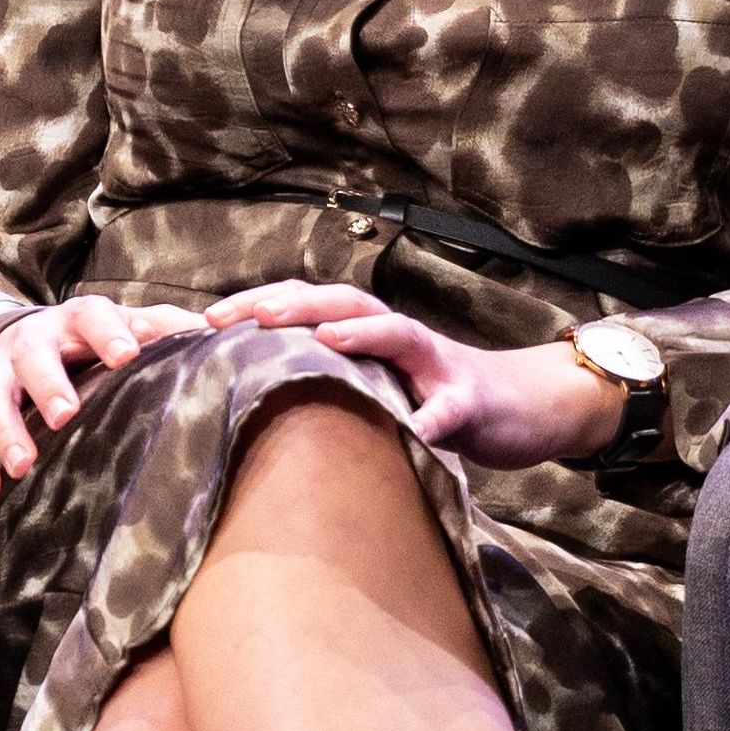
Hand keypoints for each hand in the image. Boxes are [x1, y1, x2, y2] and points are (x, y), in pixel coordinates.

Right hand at [0, 295, 209, 503]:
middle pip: (33, 354)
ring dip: (5, 429)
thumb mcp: (130, 327)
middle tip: (66, 416)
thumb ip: (166, 329)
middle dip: (47, 384)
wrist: (29, 335)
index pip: (92, 316)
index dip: (109, 333)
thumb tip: (218, 331)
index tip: (128, 355)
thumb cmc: (94, 342)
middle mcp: (31, 338)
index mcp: (77, 319)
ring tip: (22, 466)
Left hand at [207, 283, 625, 469]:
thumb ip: (332, 384)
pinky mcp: (471, 401)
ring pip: (396, 333)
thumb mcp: (378, 387)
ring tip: (320, 337)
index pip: (304, 305)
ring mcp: (436, 365)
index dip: (255, 306)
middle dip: (291, 304)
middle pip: (340, 303)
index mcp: (367, 334)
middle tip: (241, 315)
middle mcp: (398, 337)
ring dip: (358, 332)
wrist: (525, 405)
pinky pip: (447, 409)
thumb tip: (254, 398)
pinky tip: (410, 428)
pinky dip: (428, 416)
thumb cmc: (437, 397)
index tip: (204, 320)